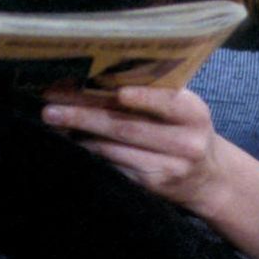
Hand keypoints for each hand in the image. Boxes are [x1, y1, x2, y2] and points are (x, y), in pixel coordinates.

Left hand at [42, 85, 258, 258]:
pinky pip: (113, 166)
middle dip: (85, 114)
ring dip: (79, 133)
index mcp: (194, 113)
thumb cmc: (183, 129)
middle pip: (128, 126)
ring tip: (52, 118)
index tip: (117, 91)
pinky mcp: (150, 186)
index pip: (168, 102)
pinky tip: (69, 140)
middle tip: (52, 104)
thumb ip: (155, 91)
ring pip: (115, 148)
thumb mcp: (182, 109)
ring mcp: (168, 167)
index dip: (143, 97)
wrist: (207, 178)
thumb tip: (98, 72)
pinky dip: (89, 151)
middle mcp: (186, 143)